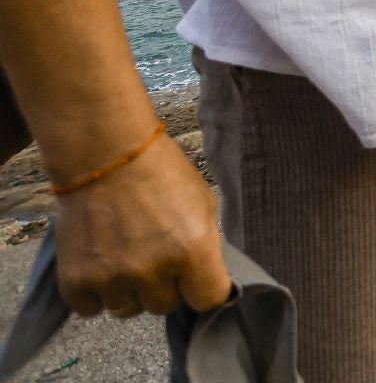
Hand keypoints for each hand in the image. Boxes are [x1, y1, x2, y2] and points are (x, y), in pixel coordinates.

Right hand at [56, 134, 230, 317]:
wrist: (106, 156)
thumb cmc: (160, 174)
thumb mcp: (203, 204)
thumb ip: (206, 247)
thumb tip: (206, 278)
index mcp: (193, 250)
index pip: (208, 301)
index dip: (204, 289)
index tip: (196, 279)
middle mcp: (153, 270)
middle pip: (165, 306)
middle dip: (164, 286)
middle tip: (155, 255)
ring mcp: (113, 278)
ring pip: (128, 310)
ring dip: (129, 290)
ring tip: (125, 255)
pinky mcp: (76, 281)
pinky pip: (91, 309)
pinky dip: (95, 293)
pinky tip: (101, 264)